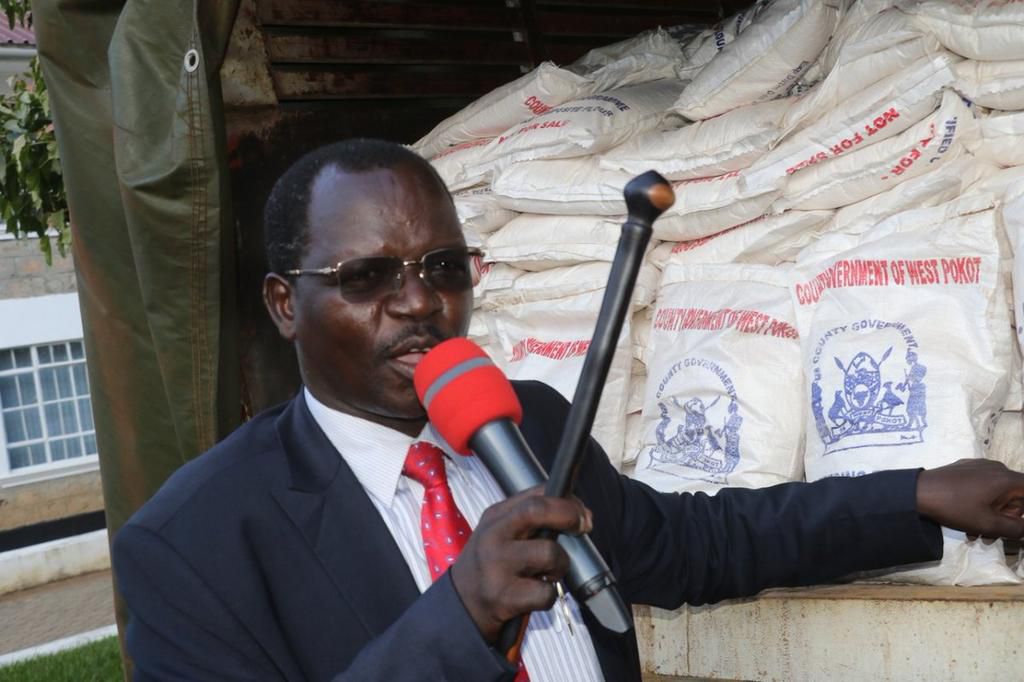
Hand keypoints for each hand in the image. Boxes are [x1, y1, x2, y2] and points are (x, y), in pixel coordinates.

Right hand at [450, 487, 592, 643]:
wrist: (461, 605)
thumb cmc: (490, 565)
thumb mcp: (501, 532)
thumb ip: (532, 518)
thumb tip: (580, 514)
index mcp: (495, 516)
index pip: (535, 495)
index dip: (566, 501)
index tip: (581, 513)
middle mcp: (493, 536)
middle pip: (537, 510)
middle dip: (569, 515)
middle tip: (583, 528)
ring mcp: (496, 566)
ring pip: (550, 554)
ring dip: (560, 566)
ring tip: (548, 573)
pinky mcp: (503, 596)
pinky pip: (546, 593)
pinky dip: (549, 596)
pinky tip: (535, 595)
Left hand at [917, 459, 1023, 538]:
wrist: (918, 492)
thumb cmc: (956, 508)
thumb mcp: (990, 525)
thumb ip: (1018, 528)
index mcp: (1007, 478)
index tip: (1014, 524)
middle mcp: (997, 468)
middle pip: (1014, 495)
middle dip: (1005, 519)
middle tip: (990, 538)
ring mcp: (979, 466)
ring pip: (996, 494)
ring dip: (990, 516)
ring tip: (974, 535)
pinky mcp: (964, 468)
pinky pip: (982, 487)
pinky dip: (979, 504)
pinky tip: (966, 521)